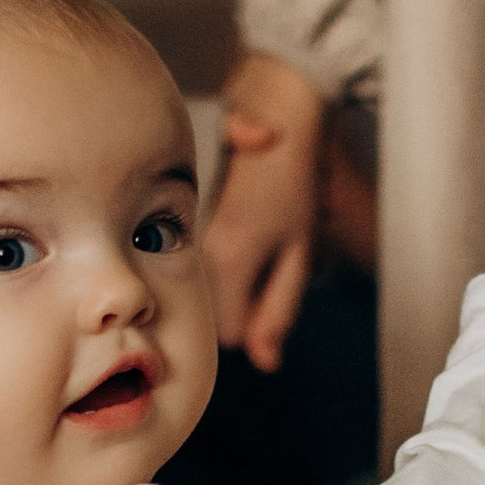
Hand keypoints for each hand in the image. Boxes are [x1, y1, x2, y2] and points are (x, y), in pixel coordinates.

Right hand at [208, 50, 324, 371]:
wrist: (275, 122)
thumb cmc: (294, 186)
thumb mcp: (300, 256)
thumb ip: (279, 311)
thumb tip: (266, 362)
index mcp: (229, 263)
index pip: (230, 336)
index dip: (254, 324)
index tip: (271, 294)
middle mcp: (199, 252)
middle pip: (214, 314)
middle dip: (241, 304)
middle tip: (268, 264)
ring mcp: (186, 236)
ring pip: (205, 292)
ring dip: (229, 282)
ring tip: (255, 243)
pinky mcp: (184, 223)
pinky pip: (197, 267)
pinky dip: (217, 261)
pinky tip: (238, 231)